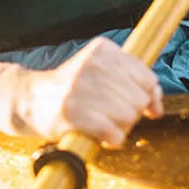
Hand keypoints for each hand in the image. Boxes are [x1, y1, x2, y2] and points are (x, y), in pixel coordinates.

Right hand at [12, 37, 163, 145]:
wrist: (31, 99)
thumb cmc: (73, 89)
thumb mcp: (103, 73)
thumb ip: (135, 83)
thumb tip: (157, 106)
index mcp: (102, 49)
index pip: (146, 76)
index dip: (148, 96)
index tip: (140, 105)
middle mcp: (92, 64)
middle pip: (138, 99)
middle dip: (130, 113)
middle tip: (111, 114)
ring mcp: (80, 86)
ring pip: (128, 116)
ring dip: (120, 127)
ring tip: (104, 123)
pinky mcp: (72, 111)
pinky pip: (113, 132)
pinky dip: (112, 139)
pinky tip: (103, 135)